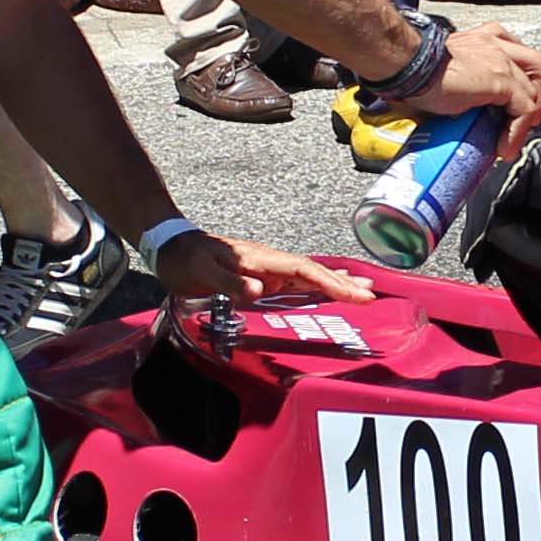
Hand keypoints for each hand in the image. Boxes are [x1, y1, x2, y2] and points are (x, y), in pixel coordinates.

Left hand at [154, 224, 384, 308]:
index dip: (331, 283)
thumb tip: (260, 290)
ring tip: (361, 290)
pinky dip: (315, 285)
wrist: (170, 246)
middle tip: (371, 295)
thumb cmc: (185, 259)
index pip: (303, 271)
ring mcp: (265, 268)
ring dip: (333, 283)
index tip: (356, 294)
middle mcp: (268, 262)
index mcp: (260, 260)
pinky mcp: (259, 276)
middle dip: (341, 283)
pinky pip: (294, 281)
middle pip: (312, 272)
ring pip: (307, 276)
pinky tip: (325, 290)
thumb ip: (230, 281)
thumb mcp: (202, 271)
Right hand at [417, 22, 540, 137]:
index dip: (520, 80)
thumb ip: (460, 86)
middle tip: (529, 118)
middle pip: (533, 64)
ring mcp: (501, 60)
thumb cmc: (412, 68)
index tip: (514, 105)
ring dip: (530, 116)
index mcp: (480, 38)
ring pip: (533, 89)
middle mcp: (494, 42)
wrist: (407, 64)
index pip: (514, 55)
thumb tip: (452, 115)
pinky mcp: (501, 80)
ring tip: (516, 137)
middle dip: (537, 92)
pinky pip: (523, 109)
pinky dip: (518, 131)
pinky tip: (505, 146)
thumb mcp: (445, 75)